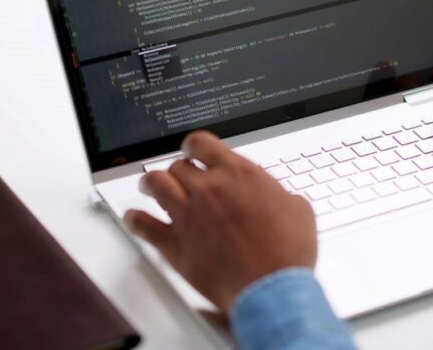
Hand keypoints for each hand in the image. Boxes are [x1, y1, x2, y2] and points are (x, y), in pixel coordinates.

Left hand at [123, 131, 316, 311]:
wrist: (272, 288)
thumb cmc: (286, 253)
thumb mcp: (299, 210)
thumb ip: (281, 195)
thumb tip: (281, 198)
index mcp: (238, 174)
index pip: (202, 143)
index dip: (193, 145)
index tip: (191, 150)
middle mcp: (209, 188)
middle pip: (178, 165)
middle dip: (178, 170)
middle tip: (179, 177)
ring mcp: (189, 215)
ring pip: (155, 184)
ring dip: (150, 183)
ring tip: (149, 185)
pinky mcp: (176, 244)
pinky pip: (143, 225)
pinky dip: (135, 220)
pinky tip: (134, 218)